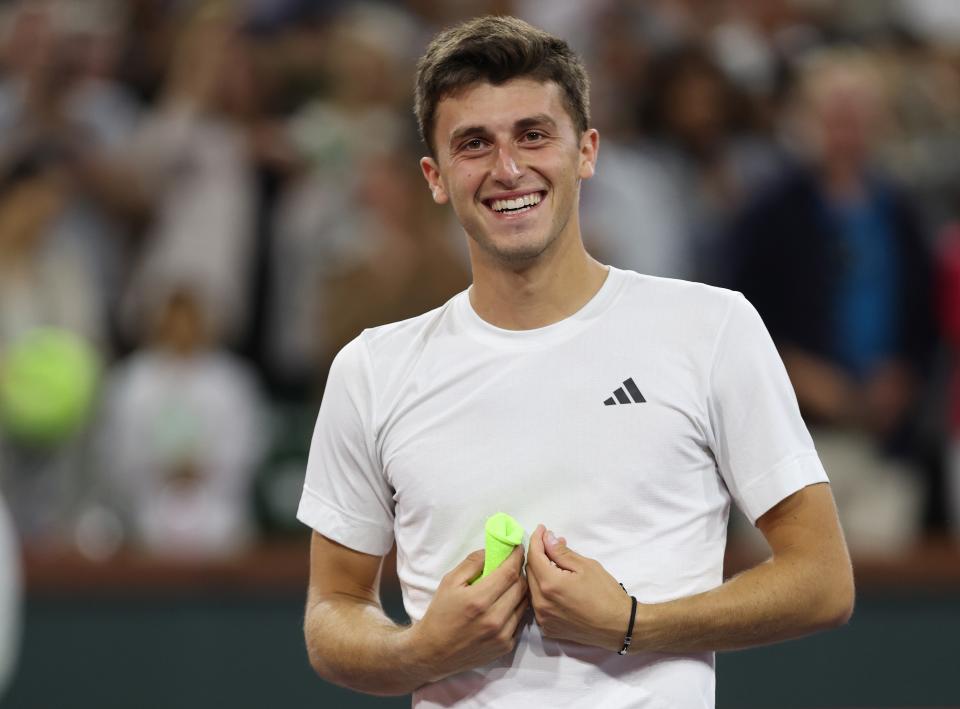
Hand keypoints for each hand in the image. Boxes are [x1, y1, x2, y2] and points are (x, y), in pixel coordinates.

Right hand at [410, 545, 527, 681]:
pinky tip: (505, 604)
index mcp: (478, 600)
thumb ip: (472, 563)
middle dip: (520, 571)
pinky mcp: (506, 647)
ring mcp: (502, 635)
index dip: (517, 557)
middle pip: (521, 587)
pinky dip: (516, 609)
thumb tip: (493, 551)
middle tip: (513, 565)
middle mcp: (494, 619)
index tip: (518, 547)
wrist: (434, 652)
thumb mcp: (449, 581)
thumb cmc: (440, 613)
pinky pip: (520, 620)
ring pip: (524, 604)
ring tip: (509, 584)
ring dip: (520, 590)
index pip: (509, 572)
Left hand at [526, 524, 631, 650]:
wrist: (619, 627)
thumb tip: (547, 539)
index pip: (534, 556)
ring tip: (556, 564)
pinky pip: (539, 603)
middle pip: (530, 571)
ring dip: (540, 573)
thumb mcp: (586, 566)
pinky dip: (543, 591)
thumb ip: (562, 552)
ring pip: (533, 588)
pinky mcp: (548, 628)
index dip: (536, 540)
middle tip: (553, 545)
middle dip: (539, 555)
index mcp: (549, 585)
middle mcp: (540, 603)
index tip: (542, 529)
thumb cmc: (606, 594)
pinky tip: (557, 585)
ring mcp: (543, 618)